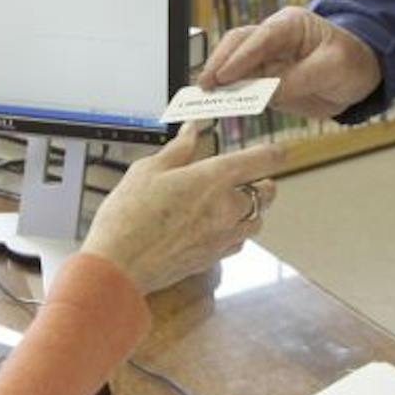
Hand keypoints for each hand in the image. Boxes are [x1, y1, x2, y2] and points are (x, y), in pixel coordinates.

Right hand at [80, 122, 284, 293]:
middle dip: (261, 182)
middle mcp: (227, 208)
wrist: (118, 265)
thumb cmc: (128, 215)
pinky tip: (216, 227)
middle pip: (267, 192)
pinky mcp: (214, 258)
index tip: (276, 150)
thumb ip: (178, 149)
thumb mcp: (148, 170)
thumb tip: (192, 129)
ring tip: (230, 202)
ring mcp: (223, 236)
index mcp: (214, 178)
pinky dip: (236, 232)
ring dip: (251, 209)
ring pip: (256, 220)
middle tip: (247, 176)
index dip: (274, 152)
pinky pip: (239, 242)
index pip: (263, 160)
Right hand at [199, 6, 379, 119]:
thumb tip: (268, 93)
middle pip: (237, 46)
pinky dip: (230, 95)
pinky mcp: (266, 80)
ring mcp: (267, 60)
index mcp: (290, 25)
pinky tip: (218, 105)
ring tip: (204, 99)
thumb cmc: (353, 62)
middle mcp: (272, 39)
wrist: (363, 77)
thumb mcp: (334, 68)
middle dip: (219, 65)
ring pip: (235, 66)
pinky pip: (244, 86)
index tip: (225, 76)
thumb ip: (300, 79)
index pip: (260, 38)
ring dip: (219, 82)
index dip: (240, 57)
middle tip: (205, 86)